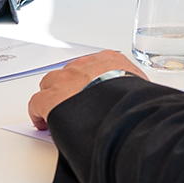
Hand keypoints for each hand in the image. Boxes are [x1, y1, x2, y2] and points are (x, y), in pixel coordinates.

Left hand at [28, 50, 147, 130]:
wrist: (119, 107)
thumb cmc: (132, 98)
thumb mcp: (142, 87)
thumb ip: (138, 87)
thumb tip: (146, 99)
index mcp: (110, 60)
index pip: (97, 64)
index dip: (92, 79)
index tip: (94, 89)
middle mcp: (85, 66)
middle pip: (71, 72)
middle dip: (71, 85)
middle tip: (75, 100)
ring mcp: (66, 80)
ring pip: (51, 82)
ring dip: (54, 93)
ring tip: (58, 108)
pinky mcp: (51, 98)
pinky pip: (37, 102)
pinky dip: (39, 112)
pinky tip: (43, 122)